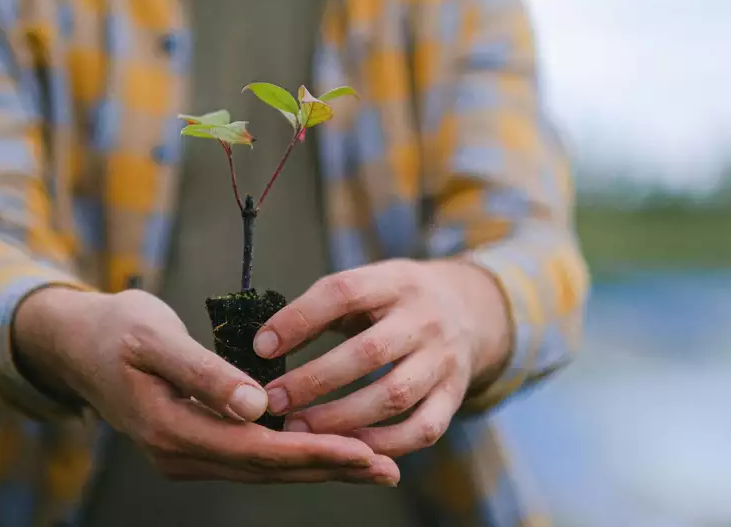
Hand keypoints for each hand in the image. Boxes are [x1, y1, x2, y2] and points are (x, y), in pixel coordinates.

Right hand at [13, 287, 399, 484]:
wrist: (75, 343)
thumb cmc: (115, 329)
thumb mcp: (153, 338)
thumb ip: (204, 372)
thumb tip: (257, 406)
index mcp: (170, 427)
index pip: (256, 449)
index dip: (312, 450)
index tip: (363, 450)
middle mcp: (178, 452)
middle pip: (267, 468)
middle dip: (328, 467)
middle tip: (387, 468)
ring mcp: (184, 453)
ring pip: (262, 467)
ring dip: (317, 466)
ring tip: (372, 465)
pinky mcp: (192, 443)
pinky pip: (251, 456)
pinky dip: (292, 454)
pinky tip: (326, 449)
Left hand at [253, 259, 510, 457]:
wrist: (469, 310)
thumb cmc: (393, 302)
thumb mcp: (366, 286)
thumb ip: (320, 309)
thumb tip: (265, 344)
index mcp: (394, 282)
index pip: (344, 293)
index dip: (299, 319)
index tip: (261, 347)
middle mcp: (424, 319)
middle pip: (368, 352)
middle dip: (314, 380)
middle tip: (272, 401)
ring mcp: (444, 360)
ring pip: (393, 396)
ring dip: (340, 418)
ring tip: (297, 429)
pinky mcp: (454, 395)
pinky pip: (422, 429)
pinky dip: (383, 444)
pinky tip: (345, 448)